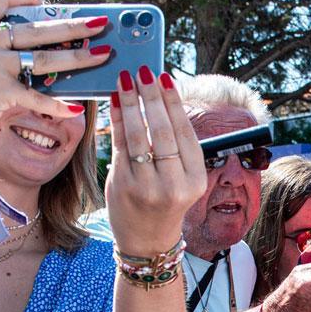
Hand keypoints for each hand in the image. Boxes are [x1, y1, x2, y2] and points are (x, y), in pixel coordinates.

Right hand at [0, 0, 109, 164]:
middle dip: (74, 26)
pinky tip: (75, 109)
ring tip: (104, 56)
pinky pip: (37, 96)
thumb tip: (46, 40)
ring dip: (79, 59)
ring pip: (44, 58)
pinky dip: (58, 105)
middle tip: (102, 24)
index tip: (48, 4)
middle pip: (37, 28)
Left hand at [105, 66, 207, 253]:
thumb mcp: (183, 180)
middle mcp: (174, 185)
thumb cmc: (166, 202)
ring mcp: (146, 187)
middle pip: (163, 132)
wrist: (147, 241)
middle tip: (144, 71)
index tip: (165, 78)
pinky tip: (115, 100)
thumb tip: (164, 99)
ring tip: (126, 79)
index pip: (185, 134)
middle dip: (152, 96)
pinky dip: (117, 120)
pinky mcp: (123, 186)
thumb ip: (177, 147)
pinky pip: (119, 146)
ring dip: (131, 103)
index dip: (174, 103)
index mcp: (195, 181)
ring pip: (139, 136)